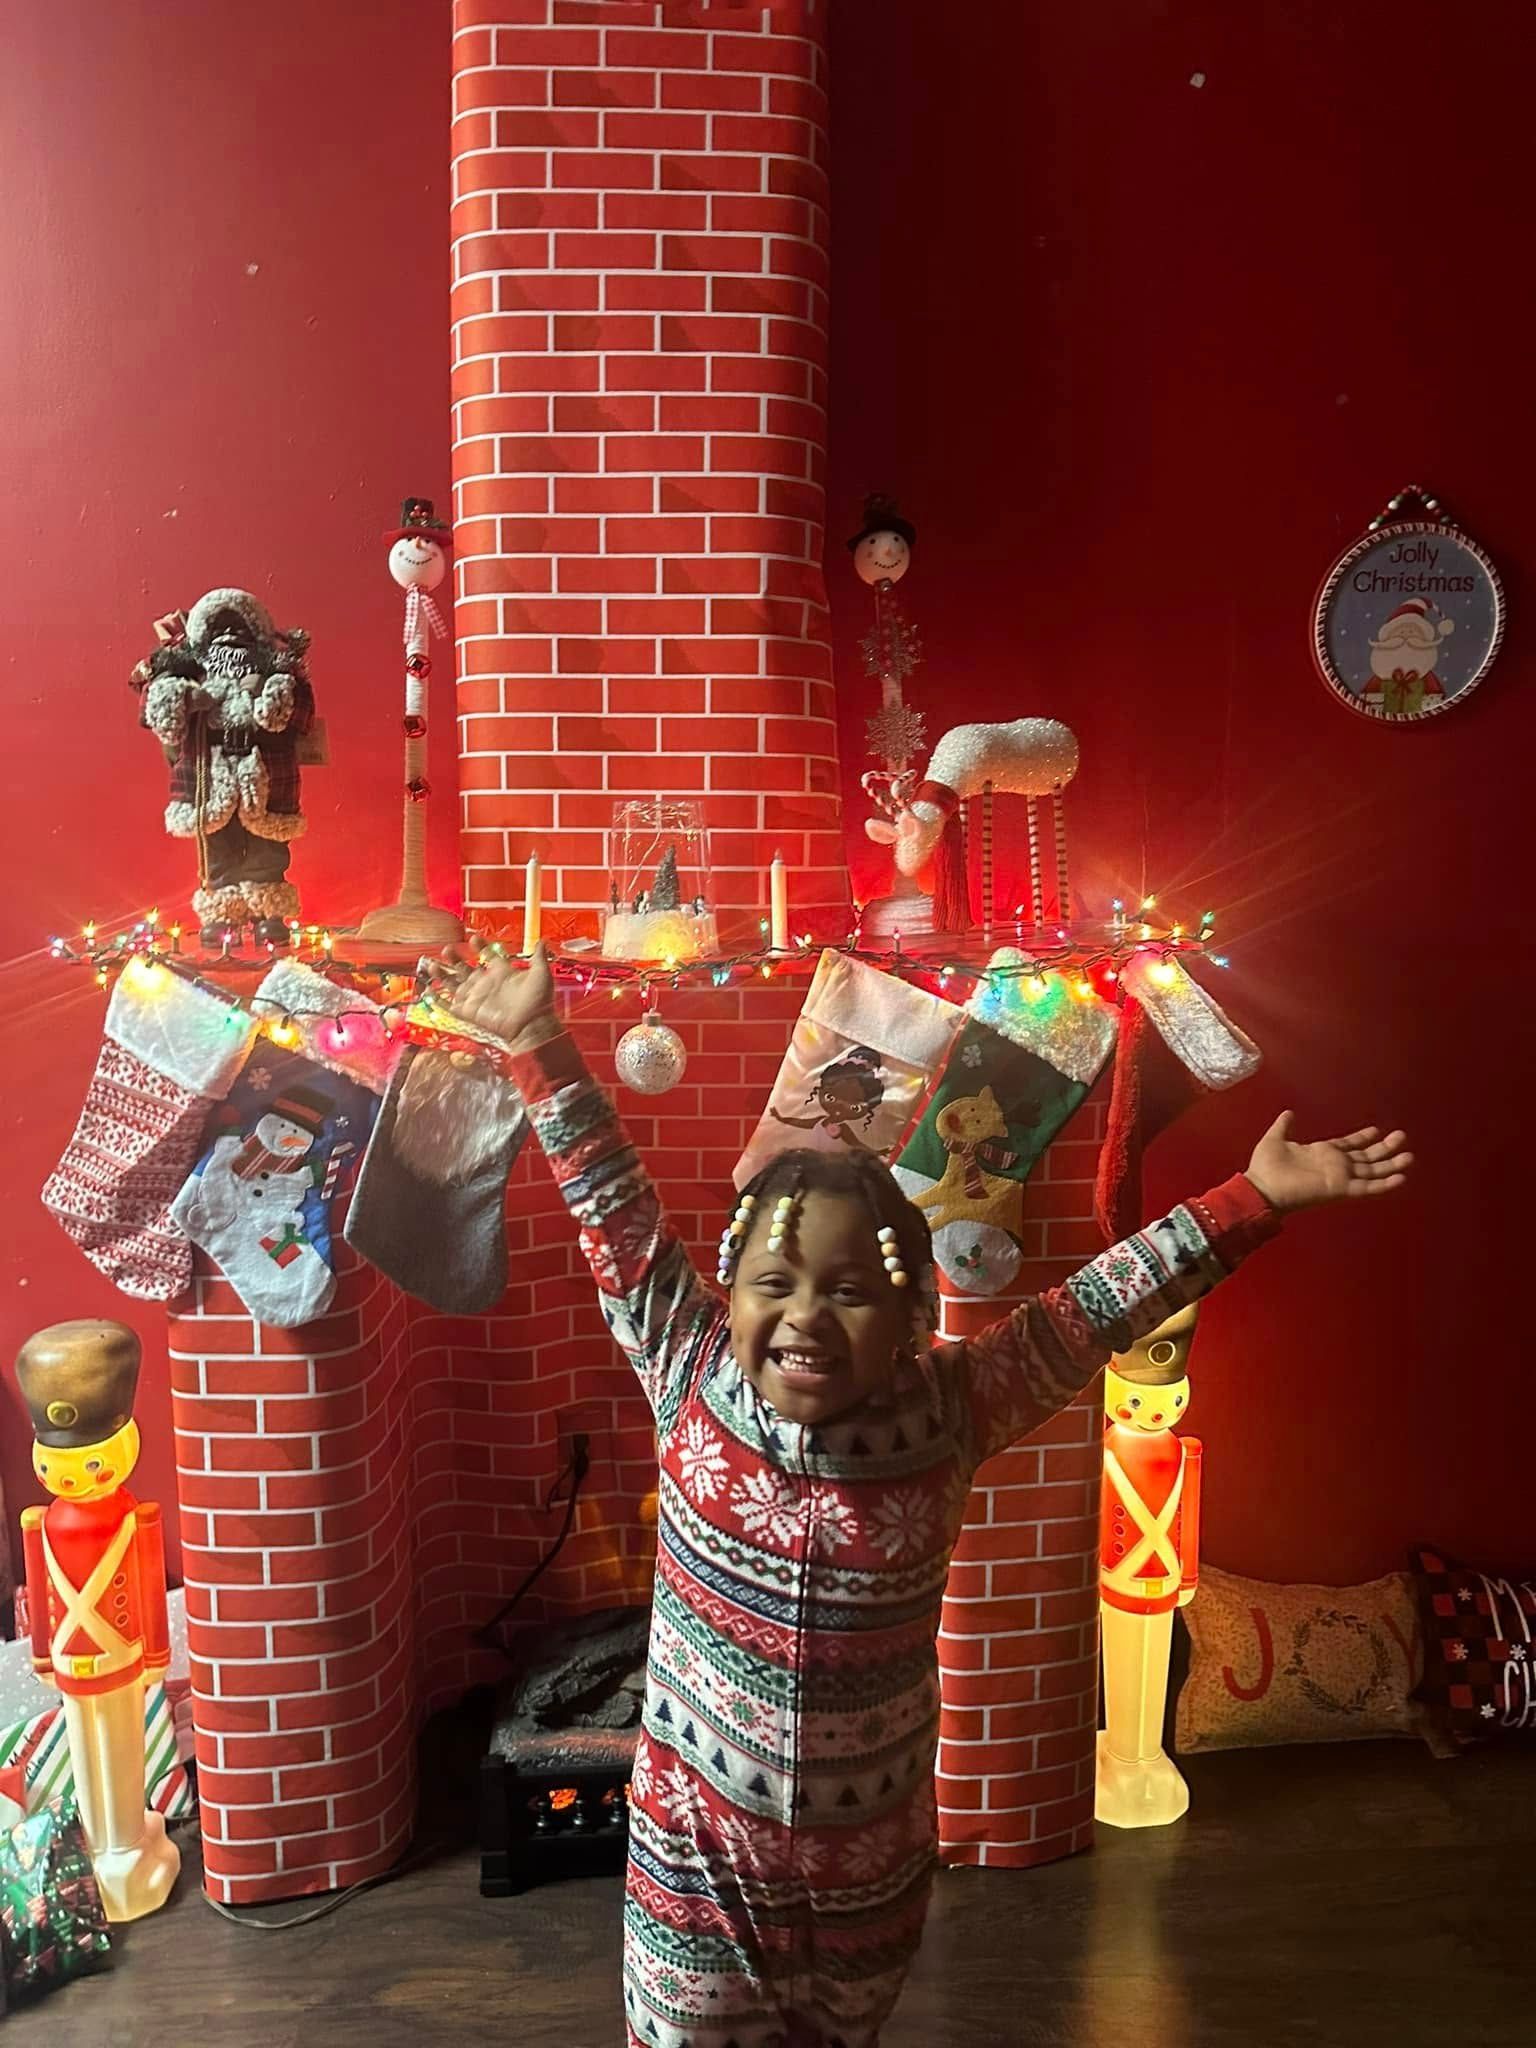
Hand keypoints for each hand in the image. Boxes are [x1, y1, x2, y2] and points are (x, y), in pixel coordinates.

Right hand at [443, 941, 559, 1055]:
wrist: (532, 1026)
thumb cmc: (538, 1002)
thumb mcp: (541, 974)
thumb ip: (539, 957)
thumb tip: (543, 941)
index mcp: (502, 973)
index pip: (487, 955)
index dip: (480, 946)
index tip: (473, 937)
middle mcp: (487, 984)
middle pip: (465, 968)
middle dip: (455, 958)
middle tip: (448, 949)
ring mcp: (476, 997)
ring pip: (454, 983)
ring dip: (443, 974)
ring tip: (432, 964)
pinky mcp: (469, 1011)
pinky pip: (449, 1004)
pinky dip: (438, 997)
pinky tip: (429, 988)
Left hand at [1245, 1112, 1411, 1213]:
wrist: (1261, 1187)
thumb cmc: (1265, 1167)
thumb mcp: (1275, 1139)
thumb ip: (1284, 1126)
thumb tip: (1289, 1113)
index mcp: (1321, 1153)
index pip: (1348, 1145)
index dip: (1362, 1138)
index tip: (1377, 1131)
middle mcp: (1335, 1165)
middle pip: (1365, 1157)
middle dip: (1384, 1148)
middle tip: (1402, 1137)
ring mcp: (1340, 1178)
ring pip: (1371, 1171)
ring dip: (1390, 1165)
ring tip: (1408, 1157)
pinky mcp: (1341, 1189)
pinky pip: (1367, 1187)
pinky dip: (1384, 1184)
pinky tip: (1400, 1178)